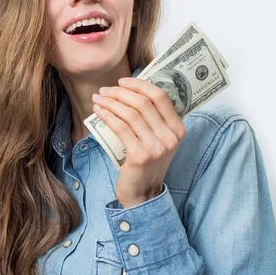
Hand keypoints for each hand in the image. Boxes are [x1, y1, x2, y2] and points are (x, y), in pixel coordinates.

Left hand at [92, 77, 186, 207]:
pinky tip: (98, 112)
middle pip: (143, 103)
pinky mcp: (140, 156)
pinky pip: (121, 128)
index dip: (139, 85)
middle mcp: (171, 137)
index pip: (160, 96)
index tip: (122, 82)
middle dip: (120, 93)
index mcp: (178, 128)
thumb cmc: (146, 162)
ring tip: (98, 99)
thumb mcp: (157, 139)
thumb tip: (130, 90)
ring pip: (130, 114)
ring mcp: (157, 147)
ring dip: (110, 103)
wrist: (143, 193)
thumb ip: (152, 119)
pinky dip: (107, 116)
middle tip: (104, 91)